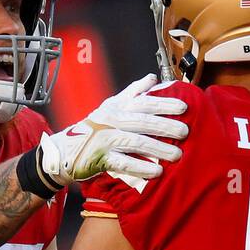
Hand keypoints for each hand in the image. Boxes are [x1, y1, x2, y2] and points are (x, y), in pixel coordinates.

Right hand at [38, 73, 186, 188]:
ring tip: (177, 154)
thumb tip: (152, 77)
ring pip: (136, 142)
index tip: (183, 107)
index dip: (164, 104)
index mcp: (117, 107)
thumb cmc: (92, 128)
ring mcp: (105, 140)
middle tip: (185, 132)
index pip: (143, 102)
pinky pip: (123, 163)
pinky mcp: (100, 159)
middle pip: (142, 122)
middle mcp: (111, 121)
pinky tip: (156, 172)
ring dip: (158, 149)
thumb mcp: (110, 105)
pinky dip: (141, 167)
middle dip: (166, 126)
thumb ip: (132, 92)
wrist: (64, 150)